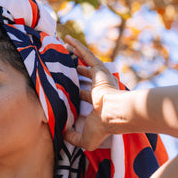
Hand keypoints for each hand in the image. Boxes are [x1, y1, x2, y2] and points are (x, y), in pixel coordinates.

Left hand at [63, 35, 120, 150]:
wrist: (114, 113)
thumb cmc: (103, 126)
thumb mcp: (86, 139)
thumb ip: (73, 138)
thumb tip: (63, 135)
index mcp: (97, 103)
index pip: (84, 95)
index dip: (77, 92)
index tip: (68, 89)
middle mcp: (99, 89)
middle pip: (84, 76)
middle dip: (76, 71)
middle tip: (66, 65)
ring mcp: (100, 78)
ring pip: (84, 62)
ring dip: (75, 55)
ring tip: (64, 48)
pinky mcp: (99, 69)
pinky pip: (85, 53)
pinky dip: (76, 46)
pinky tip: (67, 38)